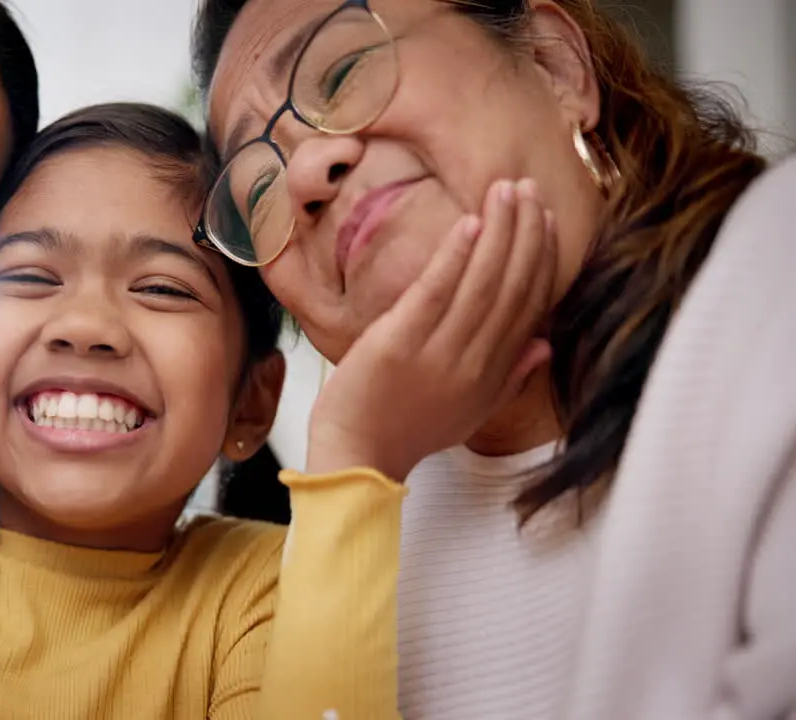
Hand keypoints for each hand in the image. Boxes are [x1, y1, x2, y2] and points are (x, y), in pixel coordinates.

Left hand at [306, 179, 555, 478]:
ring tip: (505, 190)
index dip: (540, 257)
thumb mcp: (470, 410)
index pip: (528, 304)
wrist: (356, 455)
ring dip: (499, 231)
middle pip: (511, 286)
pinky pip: (436, 292)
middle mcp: (474, 361)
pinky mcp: (399, 343)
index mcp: (492, 373)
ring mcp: (437, 352)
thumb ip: (510, 376)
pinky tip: (471, 222)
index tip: (543, 218)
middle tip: (528, 187)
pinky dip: (456, 256)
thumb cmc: (407, 430)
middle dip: (524, 232)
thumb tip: (545, 343)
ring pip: (482, 282)